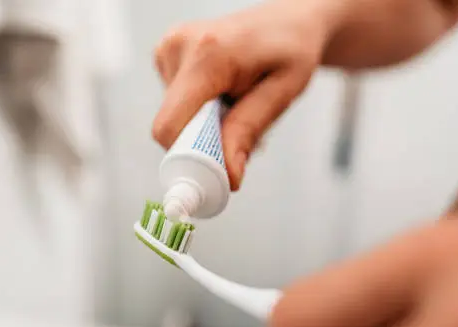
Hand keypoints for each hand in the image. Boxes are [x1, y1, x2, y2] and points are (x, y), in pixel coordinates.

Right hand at [152, 0, 340, 189]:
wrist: (287, 19)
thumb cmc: (291, 49)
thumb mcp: (284, 90)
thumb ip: (250, 131)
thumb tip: (228, 176)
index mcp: (207, 55)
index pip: (170, 126)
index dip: (188, 159)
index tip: (216, 177)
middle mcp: (178, 47)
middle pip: (171, 126)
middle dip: (203, 144)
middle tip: (239, 141)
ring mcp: (168, 49)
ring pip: (174, 119)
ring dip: (204, 128)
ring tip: (236, 106)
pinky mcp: (166, 56)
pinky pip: (176, 105)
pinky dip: (199, 113)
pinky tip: (223, 96)